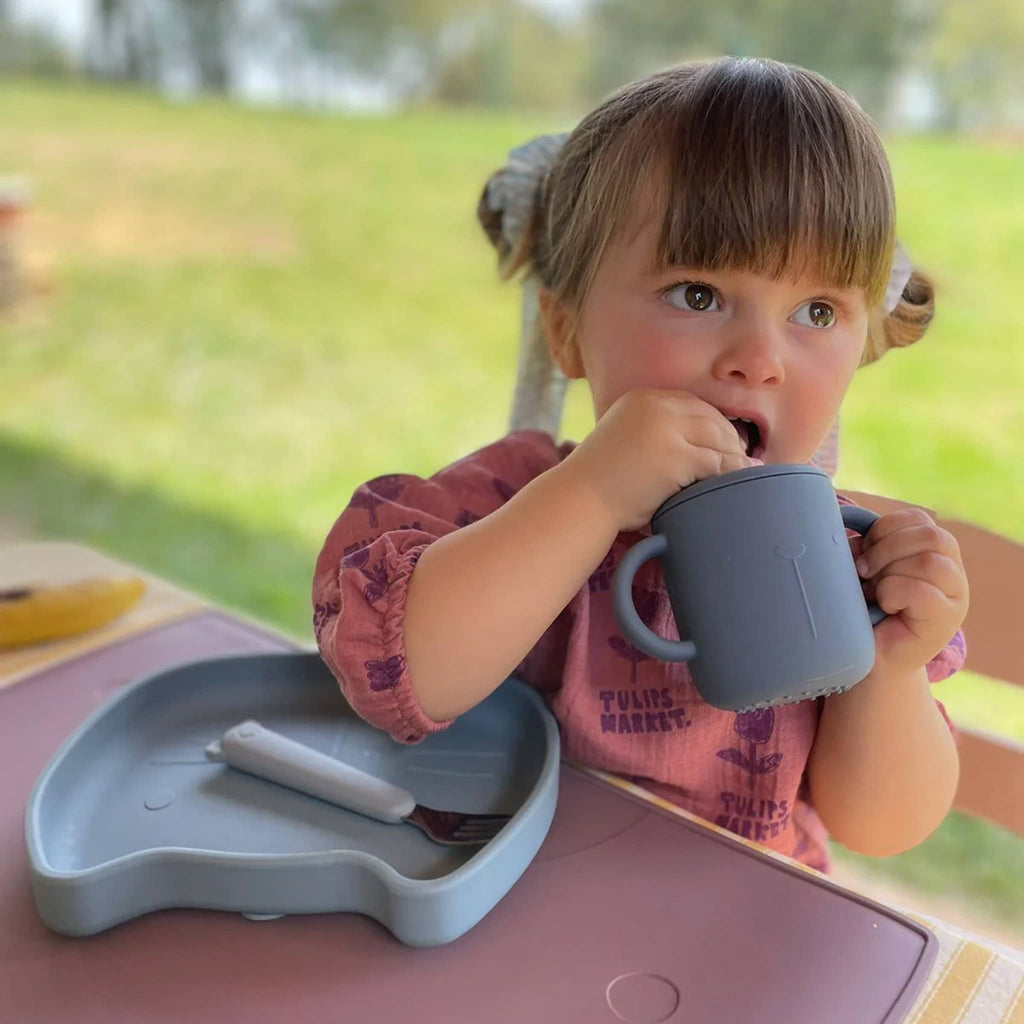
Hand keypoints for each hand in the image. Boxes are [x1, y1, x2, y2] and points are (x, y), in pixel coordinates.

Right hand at [562, 387, 762, 531]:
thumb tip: (691, 444)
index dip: (715, 423)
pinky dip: (734, 472)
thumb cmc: (599, 480)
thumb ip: (652, 432)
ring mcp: (666, 430)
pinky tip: (743, 481)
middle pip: (710, 418)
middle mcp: (655, 407)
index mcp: (642, 399)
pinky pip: (717, 463)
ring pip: (719, 439)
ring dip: (736, 457)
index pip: (693, 404)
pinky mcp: (676, 457)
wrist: (579, 500)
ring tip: (747, 472)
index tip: (727, 442)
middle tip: (742, 460)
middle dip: (730, 439)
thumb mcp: (624, 440)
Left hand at [849, 507, 968, 674]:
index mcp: (933, 550)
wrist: (871, 659)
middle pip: (930, 535)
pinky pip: (922, 591)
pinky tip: (886, 607)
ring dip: (889, 573)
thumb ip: (865, 548)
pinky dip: (894, 594)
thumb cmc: (865, 610)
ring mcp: (955, 594)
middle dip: (886, 549)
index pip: (919, 519)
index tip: (862, 551)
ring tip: (873, 592)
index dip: (885, 528)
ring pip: (929, 561)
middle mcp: (952, 569)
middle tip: (863, 572)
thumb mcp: (864, 570)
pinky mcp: (948, 619)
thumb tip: (854, 539)